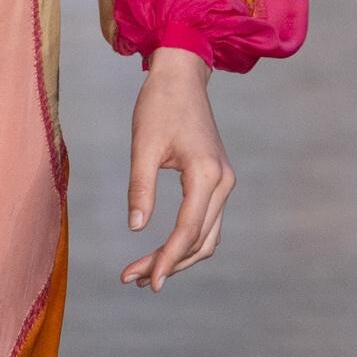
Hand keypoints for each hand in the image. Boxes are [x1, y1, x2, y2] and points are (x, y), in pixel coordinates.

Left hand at [122, 49, 233, 292]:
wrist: (182, 76)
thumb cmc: (159, 105)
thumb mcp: (142, 146)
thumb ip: (140, 188)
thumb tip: (135, 228)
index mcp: (206, 173)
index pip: (187, 231)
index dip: (167, 259)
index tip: (147, 281)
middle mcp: (222, 182)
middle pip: (200, 240)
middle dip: (168, 264)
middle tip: (132, 280)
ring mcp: (223, 182)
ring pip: (207, 236)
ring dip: (178, 257)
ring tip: (143, 273)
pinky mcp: (217, 180)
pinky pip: (206, 221)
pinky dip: (186, 241)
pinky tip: (161, 251)